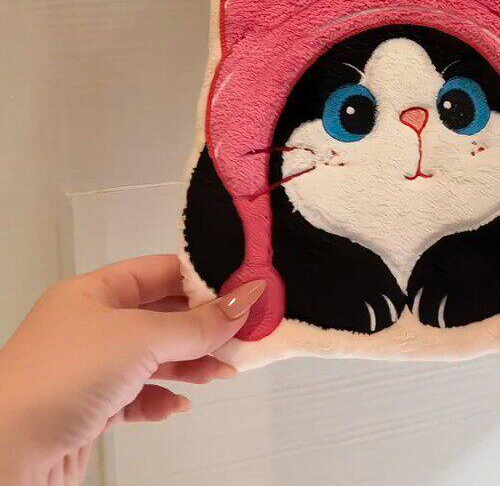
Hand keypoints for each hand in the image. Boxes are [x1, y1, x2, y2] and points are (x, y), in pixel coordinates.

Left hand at [0, 255, 263, 485]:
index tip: (240, 288)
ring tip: (223, 371)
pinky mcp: (90, 408)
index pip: (159, 272)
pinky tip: (178, 405)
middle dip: (203, 326)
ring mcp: (90, 368)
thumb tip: (248, 298)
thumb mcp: (142, 339)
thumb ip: (199, 323)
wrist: (5, 455)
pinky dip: (162, 398)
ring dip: (191, 364)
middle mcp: (91, 325)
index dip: (201, 279)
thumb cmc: (59, 379)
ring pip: (154, 357)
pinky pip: (138, 395)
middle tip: (242, 332)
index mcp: (94, 292)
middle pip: (161, 316)